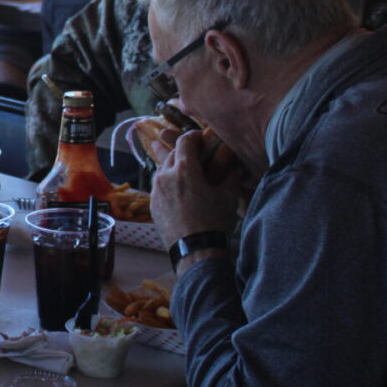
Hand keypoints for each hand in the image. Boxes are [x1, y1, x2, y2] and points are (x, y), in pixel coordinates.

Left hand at [149, 129, 244, 245]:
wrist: (195, 250)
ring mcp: (156, 190)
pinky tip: (179, 192)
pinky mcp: (152, 204)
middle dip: (184, 152)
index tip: (201, 138)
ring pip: (163, 169)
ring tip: (187, 174)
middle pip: (172, 154)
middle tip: (197, 157)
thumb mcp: (228, 196)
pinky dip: (168, 183)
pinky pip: (159, 186)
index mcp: (184, 169)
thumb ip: (231, 174)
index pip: (185, 140)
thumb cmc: (214, 222)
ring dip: (174, 167)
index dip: (194, 136)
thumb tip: (234, 164)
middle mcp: (165, 176)